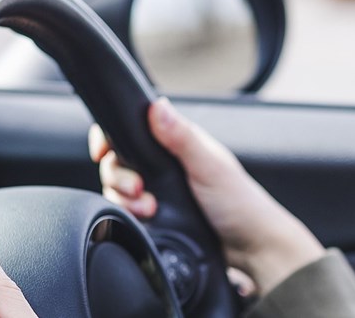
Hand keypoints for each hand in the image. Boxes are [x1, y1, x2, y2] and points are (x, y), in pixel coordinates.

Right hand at [91, 97, 324, 297]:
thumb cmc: (240, 203)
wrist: (252, 249)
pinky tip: (146, 219)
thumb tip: (157, 106)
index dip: (111, 138)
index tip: (103, 150)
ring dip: (125, 198)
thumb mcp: (210, 166)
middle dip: (119, 176)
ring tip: (149, 209)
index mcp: (178, 144)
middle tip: (138, 189)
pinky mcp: (156, 217)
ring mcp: (159, 192)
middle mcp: (164, 165)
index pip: (132, 130)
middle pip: (118, 161)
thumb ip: (182, 138)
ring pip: (119, 188)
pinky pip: (127, 212)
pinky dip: (129, 215)